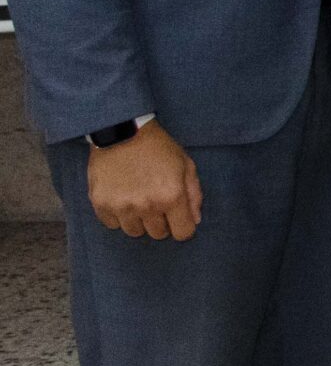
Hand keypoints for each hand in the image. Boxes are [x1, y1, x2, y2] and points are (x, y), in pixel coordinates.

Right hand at [87, 122, 202, 240]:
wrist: (123, 132)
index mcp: (171, 196)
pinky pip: (112, 224)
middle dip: (161, 222)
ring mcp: (121, 206)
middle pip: (158, 234)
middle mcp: (147, 206)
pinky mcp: (100, 204)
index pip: (183, 233)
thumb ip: (194, 195)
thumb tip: (195, 221)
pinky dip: (118, 216)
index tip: (178, 218)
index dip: (183, 227)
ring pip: (134, 232)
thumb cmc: (158, 148)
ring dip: (139, 221)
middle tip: (157, 203)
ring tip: (138, 200)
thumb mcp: (186, 165)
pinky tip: (121, 198)